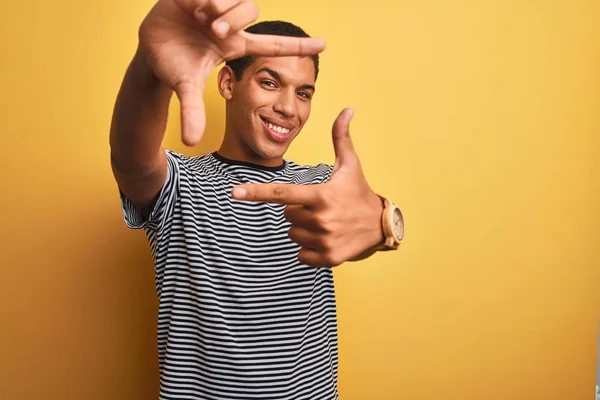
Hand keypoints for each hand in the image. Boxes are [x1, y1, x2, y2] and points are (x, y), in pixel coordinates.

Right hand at [138, 0, 325, 145]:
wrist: (149, 49)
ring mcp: (217, 7)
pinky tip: (192, 7)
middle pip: (251, 10)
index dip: (297, 45)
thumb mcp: (185, 88)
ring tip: (201, 20)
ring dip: (221, 10)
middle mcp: (231, 25)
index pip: (274, 45)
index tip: (324, 45)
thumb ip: (192, 111)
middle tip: (213, 32)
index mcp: (234, 45)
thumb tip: (192, 142)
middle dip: (233, 21)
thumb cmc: (173, 66)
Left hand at [231, 108, 384, 266]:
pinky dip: (310, 249)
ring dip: (304, 229)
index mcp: (320, 195)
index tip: (234, 192)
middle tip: (321, 207)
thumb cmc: (360, 192)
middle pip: (287, 215)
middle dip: (298, 210)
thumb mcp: (351, 165)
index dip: (255, 192)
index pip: (281, 194)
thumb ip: (341, 138)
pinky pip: (301, 254)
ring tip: (326, 223)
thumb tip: (347, 109)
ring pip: (293, 234)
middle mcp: (320, 218)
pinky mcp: (327, 258)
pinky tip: (327, 239)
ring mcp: (324, 239)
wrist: (382, 226)